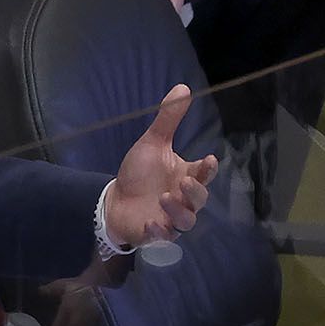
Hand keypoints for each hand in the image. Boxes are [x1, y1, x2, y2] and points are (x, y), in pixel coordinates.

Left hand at [105, 84, 219, 247]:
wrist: (115, 200)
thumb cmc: (139, 172)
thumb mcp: (152, 143)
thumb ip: (168, 119)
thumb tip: (183, 87)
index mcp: (186, 176)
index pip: (204, 174)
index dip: (208, 169)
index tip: (208, 160)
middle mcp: (183, 199)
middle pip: (200, 200)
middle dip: (195, 192)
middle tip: (183, 183)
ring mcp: (171, 218)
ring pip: (187, 221)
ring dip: (179, 212)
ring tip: (164, 199)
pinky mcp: (156, 234)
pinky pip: (164, 238)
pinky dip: (160, 232)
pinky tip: (151, 223)